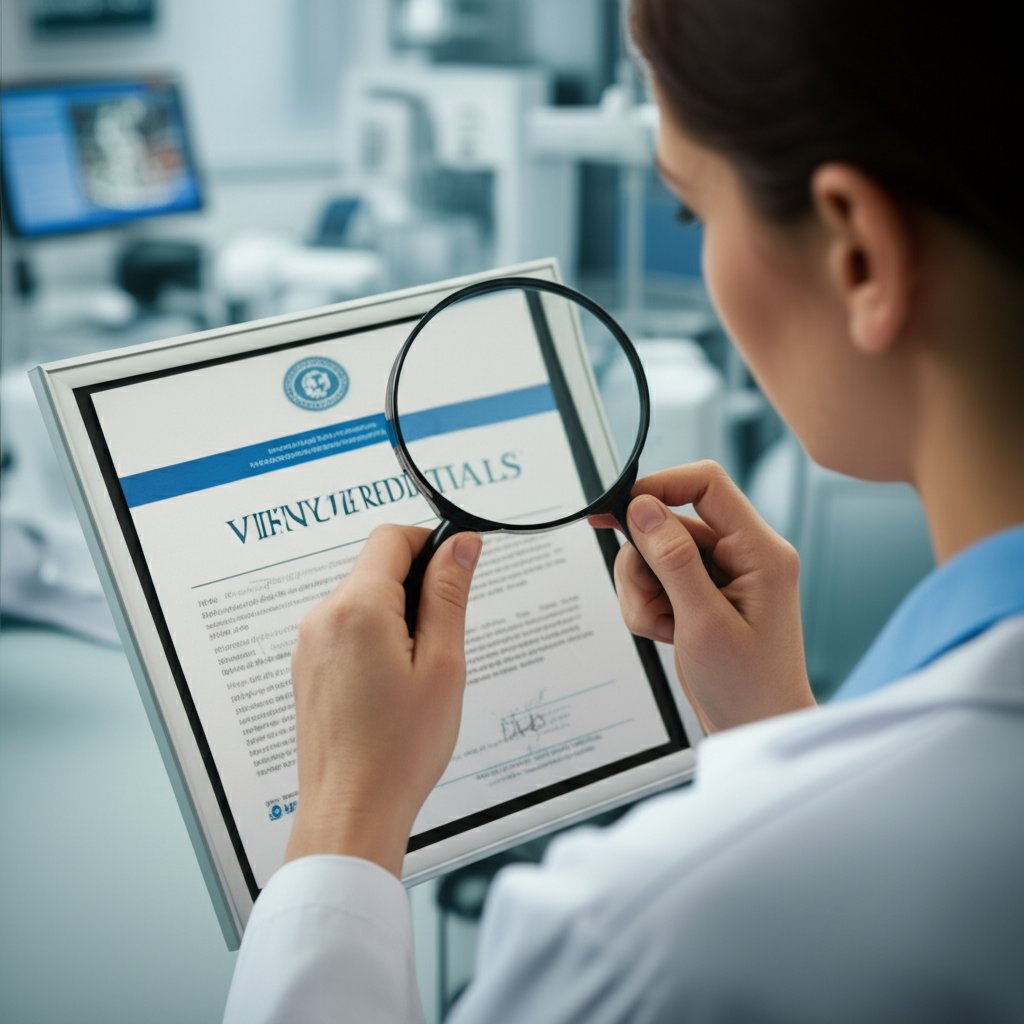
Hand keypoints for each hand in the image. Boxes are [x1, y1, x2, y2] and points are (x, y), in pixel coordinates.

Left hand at [284, 524, 482, 875]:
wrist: (351, 811)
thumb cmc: (399, 749)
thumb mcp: (442, 664)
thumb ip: (448, 594)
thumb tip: (460, 544)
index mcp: (358, 608)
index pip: (392, 538)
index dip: (431, 542)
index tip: (458, 568)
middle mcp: (324, 618)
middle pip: (376, 568)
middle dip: (417, 587)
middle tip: (443, 640)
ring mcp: (310, 644)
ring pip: (364, 600)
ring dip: (398, 616)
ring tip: (418, 674)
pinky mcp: (309, 667)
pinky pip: (347, 630)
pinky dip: (376, 639)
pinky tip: (393, 687)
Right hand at [593, 461, 814, 732]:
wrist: (755, 729)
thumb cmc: (747, 686)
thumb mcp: (703, 622)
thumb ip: (673, 560)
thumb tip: (643, 508)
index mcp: (760, 551)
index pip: (707, 484)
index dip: (659, 486)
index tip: (621, 511)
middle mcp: (743, 554)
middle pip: (669, 525)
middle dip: (645, 567)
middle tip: (652, 610)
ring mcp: (722, 574)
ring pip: (656, 554)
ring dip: (644, 592)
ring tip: (663, 630)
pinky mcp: (702, 593)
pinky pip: (657, 579)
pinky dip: (650, 606)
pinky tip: (668, 634)